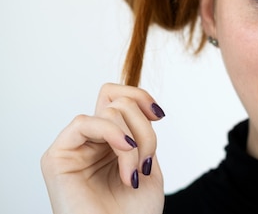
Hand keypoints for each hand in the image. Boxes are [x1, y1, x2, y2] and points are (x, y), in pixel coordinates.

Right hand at [41, 83, 165, 213]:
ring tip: (134, 173)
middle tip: (146, 161)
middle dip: (144, 129)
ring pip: (108, 111)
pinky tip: (125, 153)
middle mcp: (90, 142)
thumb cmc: (134, 213)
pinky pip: (84, 122)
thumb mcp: (146, 163)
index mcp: (110, 143)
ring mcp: (73, 148)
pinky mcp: (57, 157)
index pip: (118, 97)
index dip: (140, 97)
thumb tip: (141, 103)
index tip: (160, 116)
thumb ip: (140, 132)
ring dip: (133, 140)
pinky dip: (113, 133)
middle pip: (118, 102)